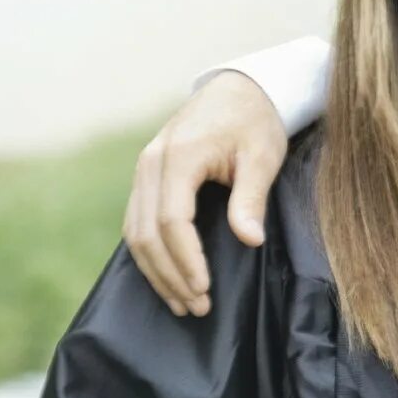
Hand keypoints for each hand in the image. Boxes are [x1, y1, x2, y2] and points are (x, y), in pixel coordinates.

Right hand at [125, 71, 289, 317]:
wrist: (240, 90)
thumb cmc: (256, 122)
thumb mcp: (263, 156)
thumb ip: (251, 198)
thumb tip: (249, 239)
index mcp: (178, 156)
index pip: (172, 220)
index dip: (186, 259)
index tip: (204, 288)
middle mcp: (150, 164)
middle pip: (146, 232)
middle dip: (170, 275)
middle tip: (197, 307)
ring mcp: (143, 171)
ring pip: (135, 231)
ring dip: (156, 271)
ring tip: (183, 303)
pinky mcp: (146, 178)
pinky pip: (137, 222)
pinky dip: (149, 254)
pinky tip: (168, 278)